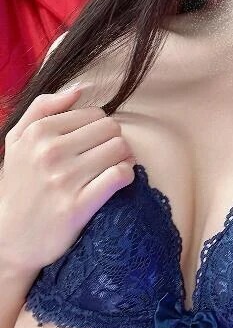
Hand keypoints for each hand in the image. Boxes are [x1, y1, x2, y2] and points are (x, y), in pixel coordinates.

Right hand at [0, 85, 137, 276]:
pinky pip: (119, 175)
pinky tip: (117, 182)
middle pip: (111, 129)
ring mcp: (65, 179)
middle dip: (114, 141)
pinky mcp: (78, 205)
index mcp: (38, 133)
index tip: (96, 144)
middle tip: (108, 157)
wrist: (10, 239)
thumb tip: (81, 89)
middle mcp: (50, 152)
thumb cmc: (18, 186)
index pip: (95, 114)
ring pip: (120, 149)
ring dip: (124, 158)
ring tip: (114, 169)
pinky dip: (127, 176)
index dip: (101, 128)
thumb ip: (44, 107)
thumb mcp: (17, 141)